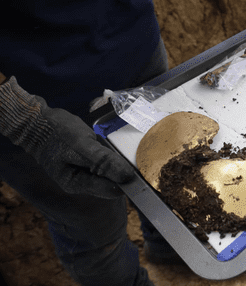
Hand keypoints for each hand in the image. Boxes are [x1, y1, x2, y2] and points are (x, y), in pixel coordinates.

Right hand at [0, 77, 134, 198]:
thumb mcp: (82, 145)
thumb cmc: (57, 132)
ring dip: (117, 162)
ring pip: (110, 173)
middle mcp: (81, 183)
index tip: (141, 168)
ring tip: (118, 148)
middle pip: (113, 183)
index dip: (128, 180)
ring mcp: (82, 173)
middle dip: (123, 170)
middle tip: (132, 154)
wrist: (37, 122)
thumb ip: (104, 161)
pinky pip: (104, 164)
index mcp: (77, 184)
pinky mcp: (85, 163)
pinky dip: (109, 156)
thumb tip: (127, 176)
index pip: (113, 190)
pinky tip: (108, 146)